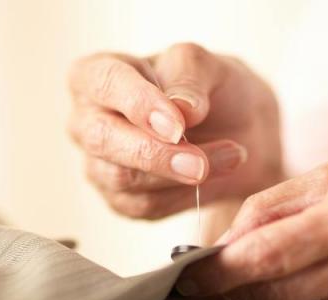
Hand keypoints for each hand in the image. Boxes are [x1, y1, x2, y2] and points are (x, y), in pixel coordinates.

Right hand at [68, 43, 281, 219]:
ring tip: (231, 157)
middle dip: (153, 153)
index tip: (178, 124)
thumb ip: (190, 76)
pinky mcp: (120, 198)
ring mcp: (99, 163)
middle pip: (101, 139)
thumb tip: (181, 108)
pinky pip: (144, 205)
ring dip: (177, 175)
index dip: (138, 104)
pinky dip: (184, 195)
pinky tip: (214, 176)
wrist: (240, 131)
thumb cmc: (213, 88)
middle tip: (199, 162)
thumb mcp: (209, 66)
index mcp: (96, 74)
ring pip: (122, 178)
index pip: (104, 83)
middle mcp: (87, 120)